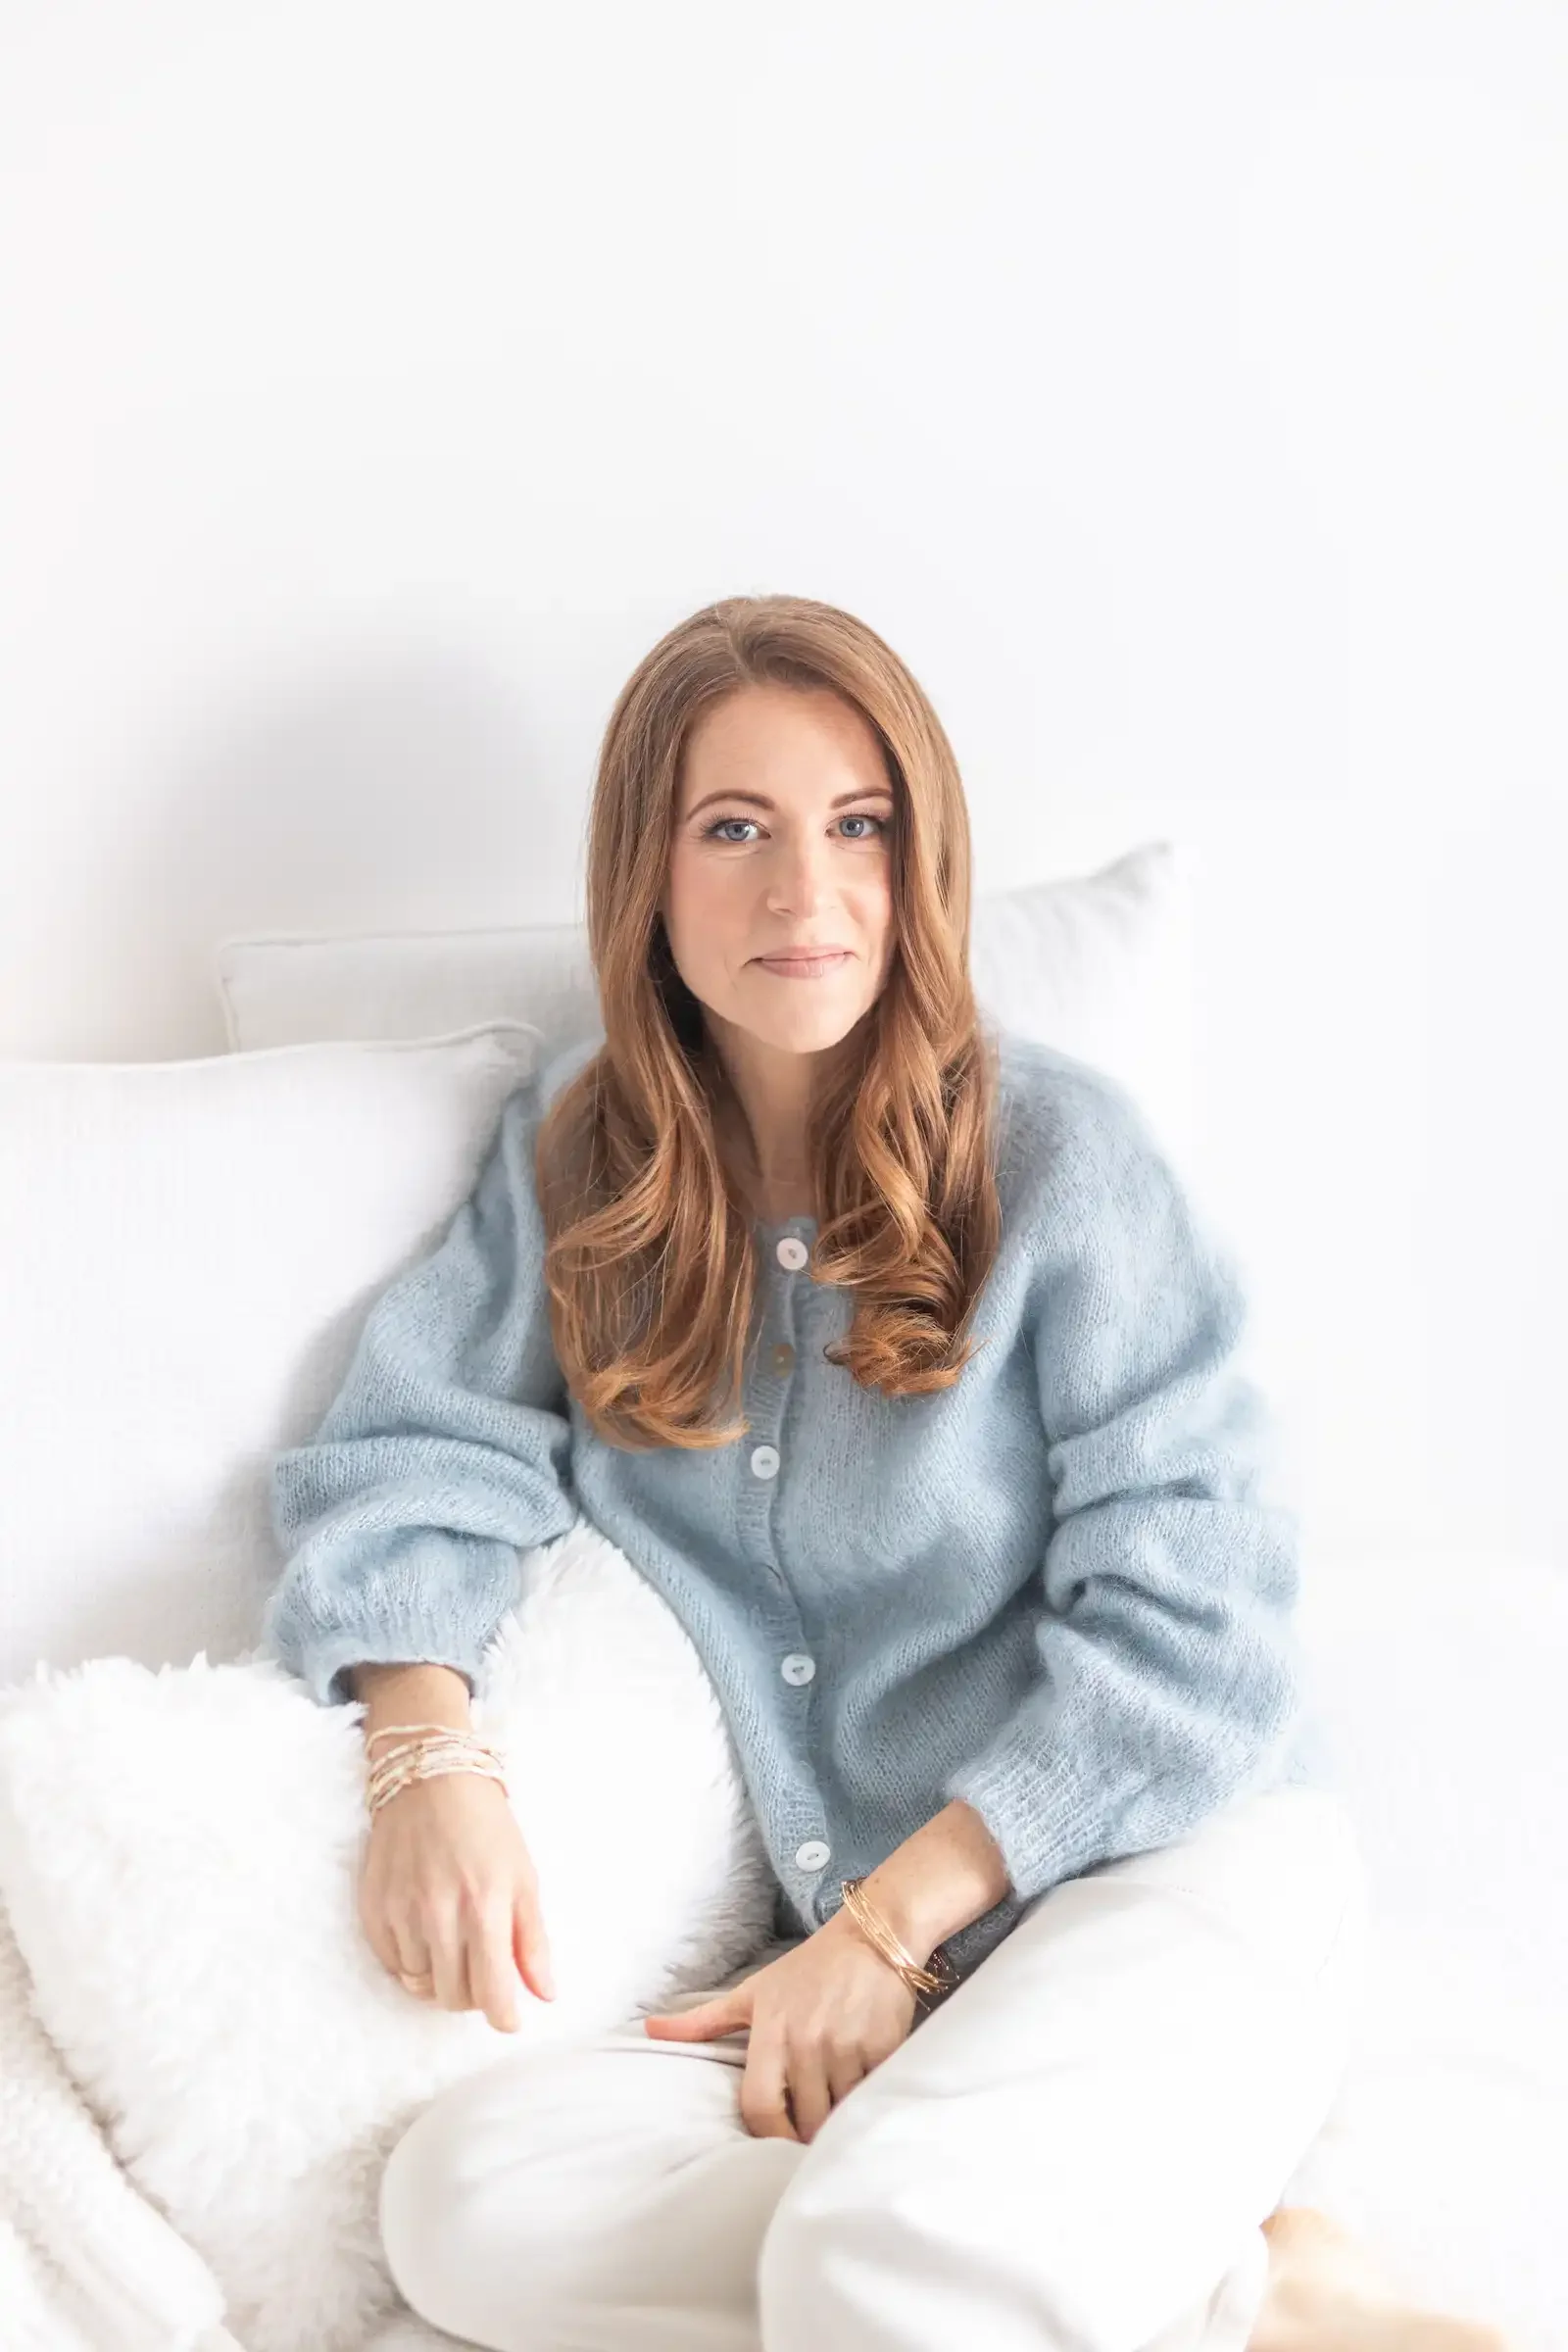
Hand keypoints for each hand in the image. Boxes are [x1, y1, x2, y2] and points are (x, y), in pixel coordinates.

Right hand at [357, 1767, 555, 2033]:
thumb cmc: (487, 1830)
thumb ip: (533, 1941)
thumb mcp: (524, 1878)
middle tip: (483, 1969)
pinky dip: (412, 1963)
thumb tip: (545, 1994)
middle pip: (454, 1997)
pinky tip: (427, 1938)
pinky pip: (393, 1965)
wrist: (431, 1782)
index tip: (509, 2019)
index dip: (503, 2017)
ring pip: (421, 1986)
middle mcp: (440, 1914)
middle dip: (474, 1995)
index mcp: (486, 1907)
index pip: (492, 1993)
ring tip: (455, 1947)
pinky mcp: (373, 1909)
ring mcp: (402, 1913)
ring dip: (442, 1978)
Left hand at [641, 1910, 918, 2141]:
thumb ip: (703, 2020)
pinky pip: (872, 2096)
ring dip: (838, 2118)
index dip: (767, 2134)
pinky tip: (865, 2088)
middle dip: (806, 2130)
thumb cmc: (809, 1969)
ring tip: (839, 2109)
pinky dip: (869, 2100)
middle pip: (802, 2119)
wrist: (874, 1937)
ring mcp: (845, 2047)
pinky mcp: (883, 2049)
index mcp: (771, 2032)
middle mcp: (806, 2043)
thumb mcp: (753, 1992)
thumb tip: (648, 2029)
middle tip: (811, 2128)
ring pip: (838, 2113)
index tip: (777, 2140)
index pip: (758, 2107)